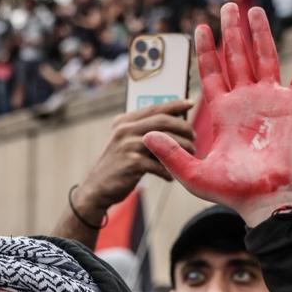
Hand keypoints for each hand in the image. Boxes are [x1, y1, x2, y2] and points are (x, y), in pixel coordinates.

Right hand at [73, 99, 195, 222]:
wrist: (97, 189)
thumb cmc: (118, 166)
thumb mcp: (126, 143)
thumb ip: (144, 133)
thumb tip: (176, 125)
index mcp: (124, 122)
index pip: (154, 108)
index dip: (175, 104)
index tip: (191, 102)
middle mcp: (124, 130)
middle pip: (162, 121)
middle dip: (183, 127)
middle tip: (194, 137)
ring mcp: (127, 146)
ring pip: (164, 141)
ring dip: (181, 149)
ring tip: (189, 156)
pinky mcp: (131, 163)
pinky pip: (159, 164)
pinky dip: (168, 171)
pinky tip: (170, 176)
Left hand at [144, 4, 291, 226]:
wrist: (270, 202)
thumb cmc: (235, 192)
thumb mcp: (194, 173)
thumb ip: (171, 152)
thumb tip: (145, 134)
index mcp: (224, 113)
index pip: (212, 73)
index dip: (206, 51)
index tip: (198, 28)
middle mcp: (247, 101)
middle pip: (237, 58)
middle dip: (231, 33)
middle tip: (227, 6)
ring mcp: (272, 101)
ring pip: (265, 57)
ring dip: (259, 33)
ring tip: (253, 9)